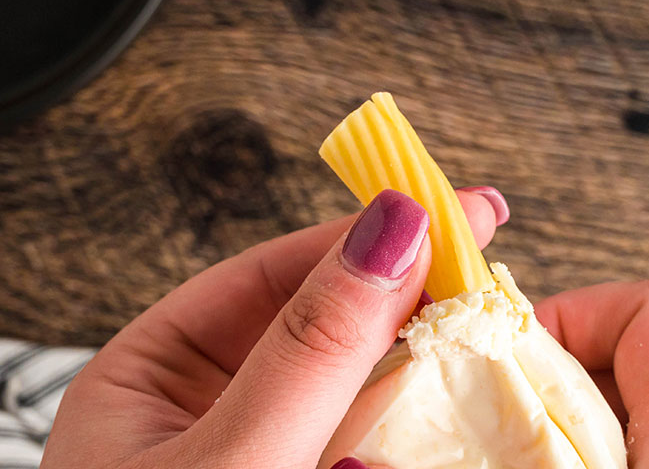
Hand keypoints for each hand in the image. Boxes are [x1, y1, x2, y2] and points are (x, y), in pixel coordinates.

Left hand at [41, 188, 501, 468]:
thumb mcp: (232, 462)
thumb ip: (310, 353)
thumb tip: (389, 233)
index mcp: (154, 372)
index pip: (274, 274)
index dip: (364, 238)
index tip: (449, 211)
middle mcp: (207, 401)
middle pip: (321, 317)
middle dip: (406, 288)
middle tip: (487, 254)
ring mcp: (258, 444)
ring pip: (353, 377)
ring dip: (420, 351)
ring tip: (486, 318)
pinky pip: (369, 434)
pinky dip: (416, 416)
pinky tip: (457, 397)